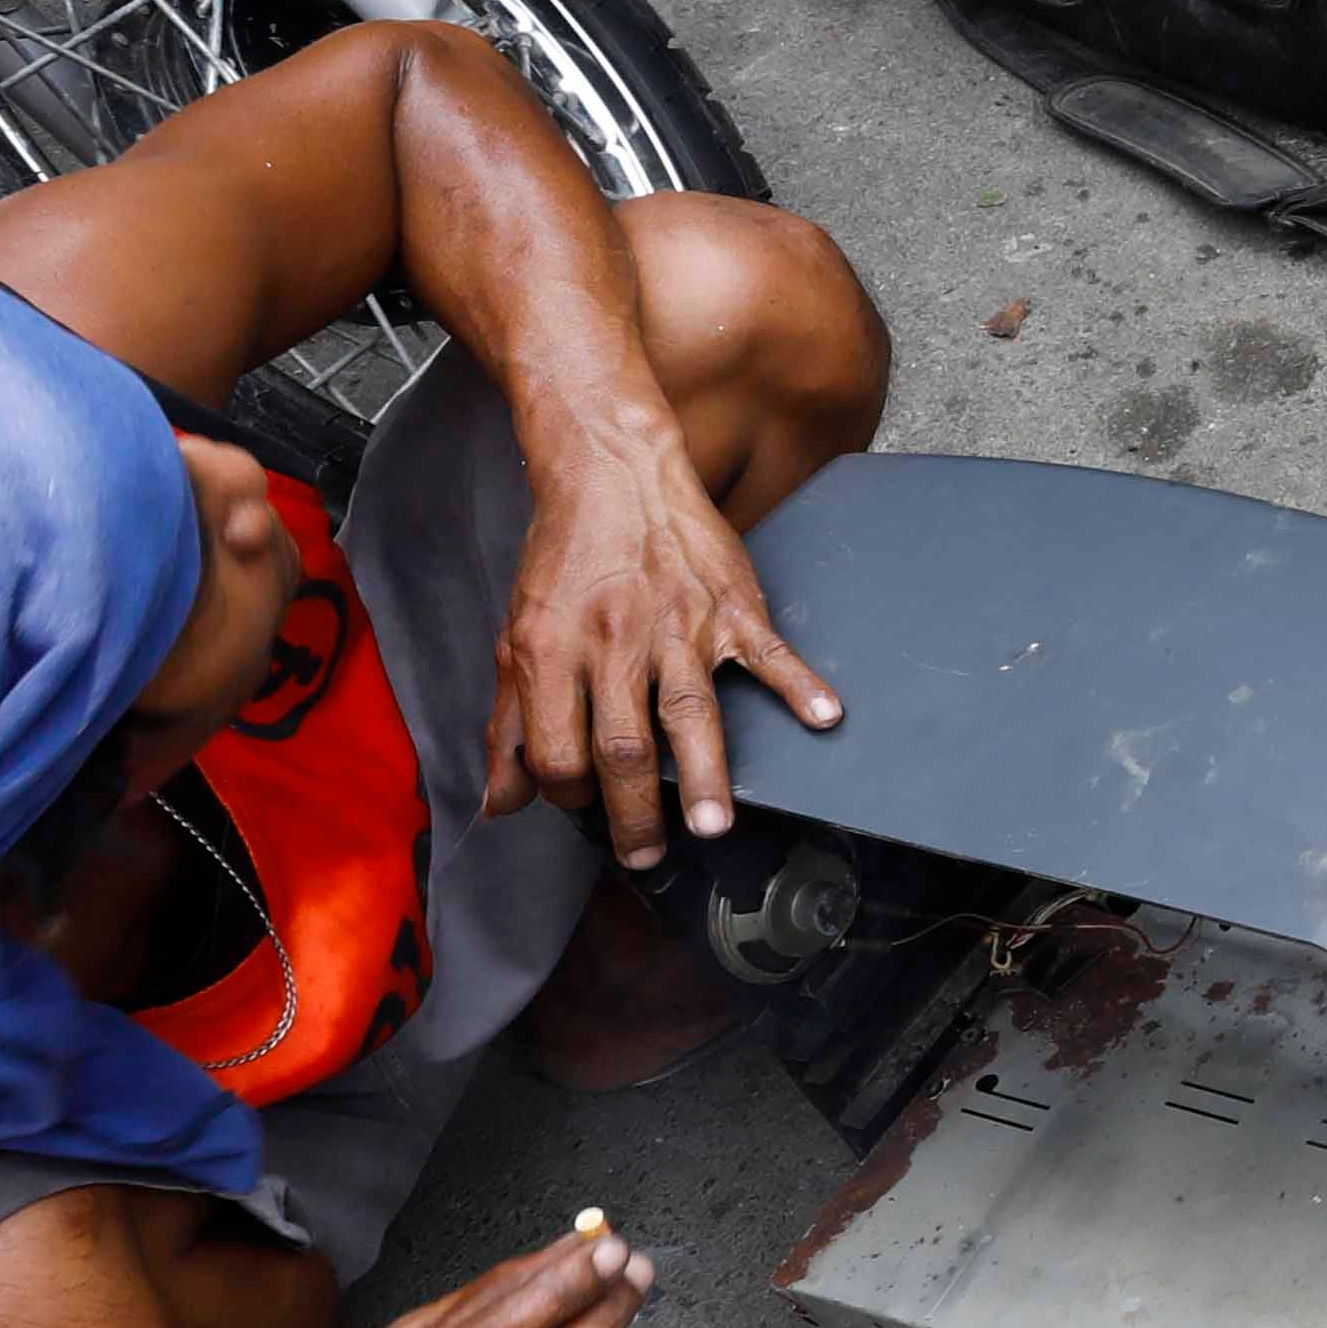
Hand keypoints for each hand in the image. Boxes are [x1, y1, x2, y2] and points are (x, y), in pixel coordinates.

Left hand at [492, 417, 837, 863]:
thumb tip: (502, 802)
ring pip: (688, 712)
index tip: (585, 808)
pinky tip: (824, 717)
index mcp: (552, 652)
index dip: (566, 793)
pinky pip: (766, 652)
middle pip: (621, 746)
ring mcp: (675, 624)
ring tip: (717, 826)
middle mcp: (612, 642)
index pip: (556, 750)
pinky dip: (799, 684)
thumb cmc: (566, 558)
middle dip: (635, 813)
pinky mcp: (726, 604)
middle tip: (647, 856)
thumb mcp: (518, 635)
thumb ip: (509, 723)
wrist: (611, 471)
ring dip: (705, 775)